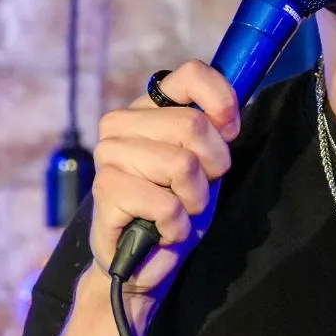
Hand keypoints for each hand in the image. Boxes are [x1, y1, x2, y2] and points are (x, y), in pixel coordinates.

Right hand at [89, 60, 239, 300]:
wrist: (142, 261)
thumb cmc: (175, 205)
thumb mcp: (204, 161)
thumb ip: (212, 129)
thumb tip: (227, 112)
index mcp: (148, 106)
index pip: (191, 74)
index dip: (221, 102)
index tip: (230, 132)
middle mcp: (121, 122)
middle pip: (192, 125)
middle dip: (212, 167)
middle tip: (196, 189)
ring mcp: (108, 154)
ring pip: (182, 165)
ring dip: (194, 200)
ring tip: (178, 211)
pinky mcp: (105, 189)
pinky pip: (167, 204)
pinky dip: (177, 225)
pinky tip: (163, 230)